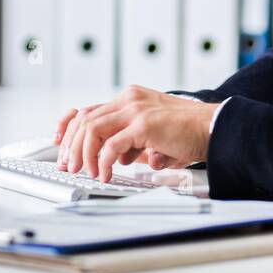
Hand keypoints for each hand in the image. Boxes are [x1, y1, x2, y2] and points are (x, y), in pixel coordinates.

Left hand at [53, 86, 215, 182]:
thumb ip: (132, 142)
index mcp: (130, 98)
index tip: (59, 144)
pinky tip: (104, 174)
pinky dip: (102, 162)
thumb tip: (117, 158)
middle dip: (70, 145)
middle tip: (68, 166)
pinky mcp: (144, 124)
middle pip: (85, 119)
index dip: (69, 127)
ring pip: (92, 129)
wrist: (213, 128)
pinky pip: (111, 145)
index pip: (89, 110)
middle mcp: (129, 99)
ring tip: (84, 171)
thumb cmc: (188, 133)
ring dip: (82, 154)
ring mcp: (136, 109)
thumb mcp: (152, 135)